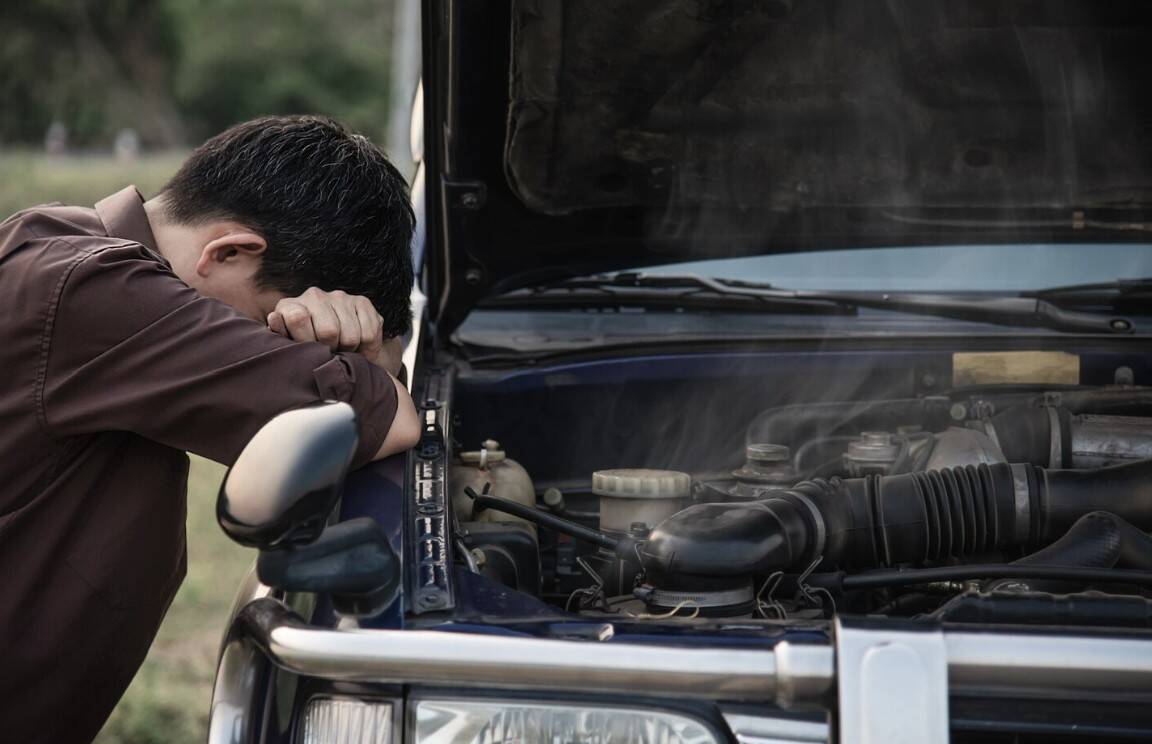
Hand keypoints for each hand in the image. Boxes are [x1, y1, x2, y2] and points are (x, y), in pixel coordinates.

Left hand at [268, 288, 403, 376]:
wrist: (334, 343)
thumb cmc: (306, 348)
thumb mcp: (288, 346)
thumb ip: (280, 336)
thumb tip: (274, 318)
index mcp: (290, 306)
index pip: (298, 318)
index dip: (307, 341)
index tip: (310, 352)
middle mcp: (314, 296)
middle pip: (329, 331)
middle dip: (331, 349)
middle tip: (330, 354)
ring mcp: (340, 297)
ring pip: (351, 336)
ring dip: (349, 350)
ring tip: (343, 351)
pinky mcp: (362, 301)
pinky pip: (369, 333)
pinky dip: (367, 349)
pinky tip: (358, 348)